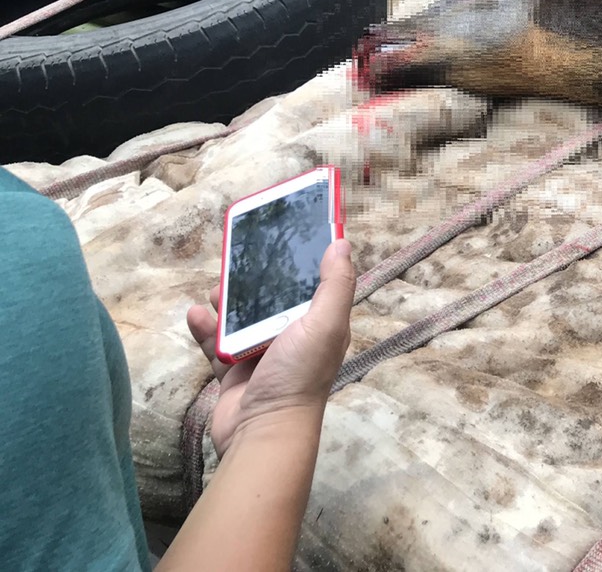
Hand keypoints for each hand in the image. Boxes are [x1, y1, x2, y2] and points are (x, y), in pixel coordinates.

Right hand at [185, 239, 354, 456]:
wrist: (262, 432)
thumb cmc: (299, 376)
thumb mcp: (325, 324)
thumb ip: (335, 285)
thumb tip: (341, 243)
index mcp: (320, 324)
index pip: (313, 283)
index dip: (301, 260)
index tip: (284, 234)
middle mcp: (294, 337)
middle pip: (272, 298)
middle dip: (255, 280)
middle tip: (238, 262)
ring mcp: (262, 354)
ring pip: (240, 318)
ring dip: (226, 302)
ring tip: (214, 290)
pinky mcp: (234, 370)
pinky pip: (216, 343)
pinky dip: (205, 328)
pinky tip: (195, 314)